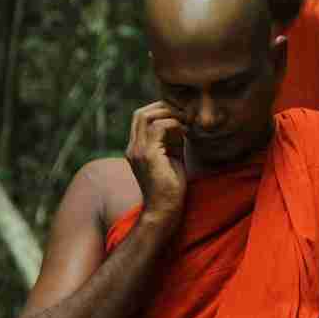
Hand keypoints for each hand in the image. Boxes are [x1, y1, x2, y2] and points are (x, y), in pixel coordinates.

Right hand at [124, 102, 188, 220]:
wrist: (165, 210)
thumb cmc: (171, 186)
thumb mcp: (172, 156)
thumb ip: (173, 139)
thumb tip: (181, 122)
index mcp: (136, 148)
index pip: (141, 118)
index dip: (161, 111)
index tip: (181, 115)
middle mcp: (133, 148)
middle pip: (141, 113)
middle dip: (164, 108)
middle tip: (184, 115)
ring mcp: (137, 151)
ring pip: (147, 116)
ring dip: (170, 114)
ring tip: (185, 122)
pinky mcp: (147, 155)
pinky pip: (159, 127)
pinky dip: (174, 124)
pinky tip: (185, 132)